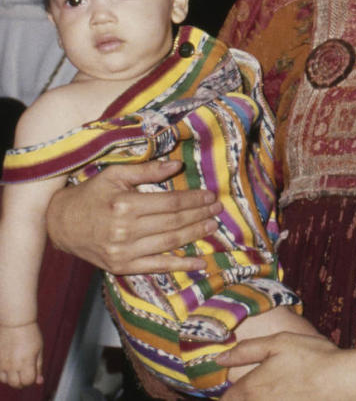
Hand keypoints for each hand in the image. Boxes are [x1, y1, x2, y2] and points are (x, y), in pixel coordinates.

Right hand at [0, 322, 42, 386]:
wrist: (15, 323)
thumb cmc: (30, 334)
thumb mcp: (39, 350)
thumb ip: (38, 367)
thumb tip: (39, 382)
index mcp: (26, 362)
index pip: (27, 382)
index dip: (32, 380)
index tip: (34, 373)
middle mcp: (12, 365)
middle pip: (16, 384)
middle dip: (22, 382)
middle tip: (26, 373)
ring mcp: (2, 364)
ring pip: (5, 381)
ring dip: (12, 378)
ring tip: (18, 368)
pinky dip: (4, 374)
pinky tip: (10, 365)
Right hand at [45, 160, 220, 274]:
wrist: (60, 224)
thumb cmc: (90, 195)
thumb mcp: (115, 174)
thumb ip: (147, 169)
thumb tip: (176, 165)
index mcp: (125, 204)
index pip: (170, 202)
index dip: (193, 199)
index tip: (210, 196)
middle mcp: (125, 230)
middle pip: (173, 222)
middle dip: (199, 215)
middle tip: (218, 209)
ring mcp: (123, 252)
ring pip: (169, 242)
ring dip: (195, 235)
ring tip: (213, 227)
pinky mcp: (120, 267)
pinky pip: (156, 267)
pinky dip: (179, 265)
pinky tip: (200, 262)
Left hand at [219, 332, 355, 399]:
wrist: (345, 382)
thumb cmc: (313, 358)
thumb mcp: (280, 342)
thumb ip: (246, 350)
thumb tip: (219, 358)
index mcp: (250, 388)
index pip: (227, 398)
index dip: (232, 392)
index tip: (241, 386)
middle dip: (245, 396)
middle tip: (267, 384)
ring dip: (264, 398)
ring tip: (280, 389)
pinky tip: (292, 396)